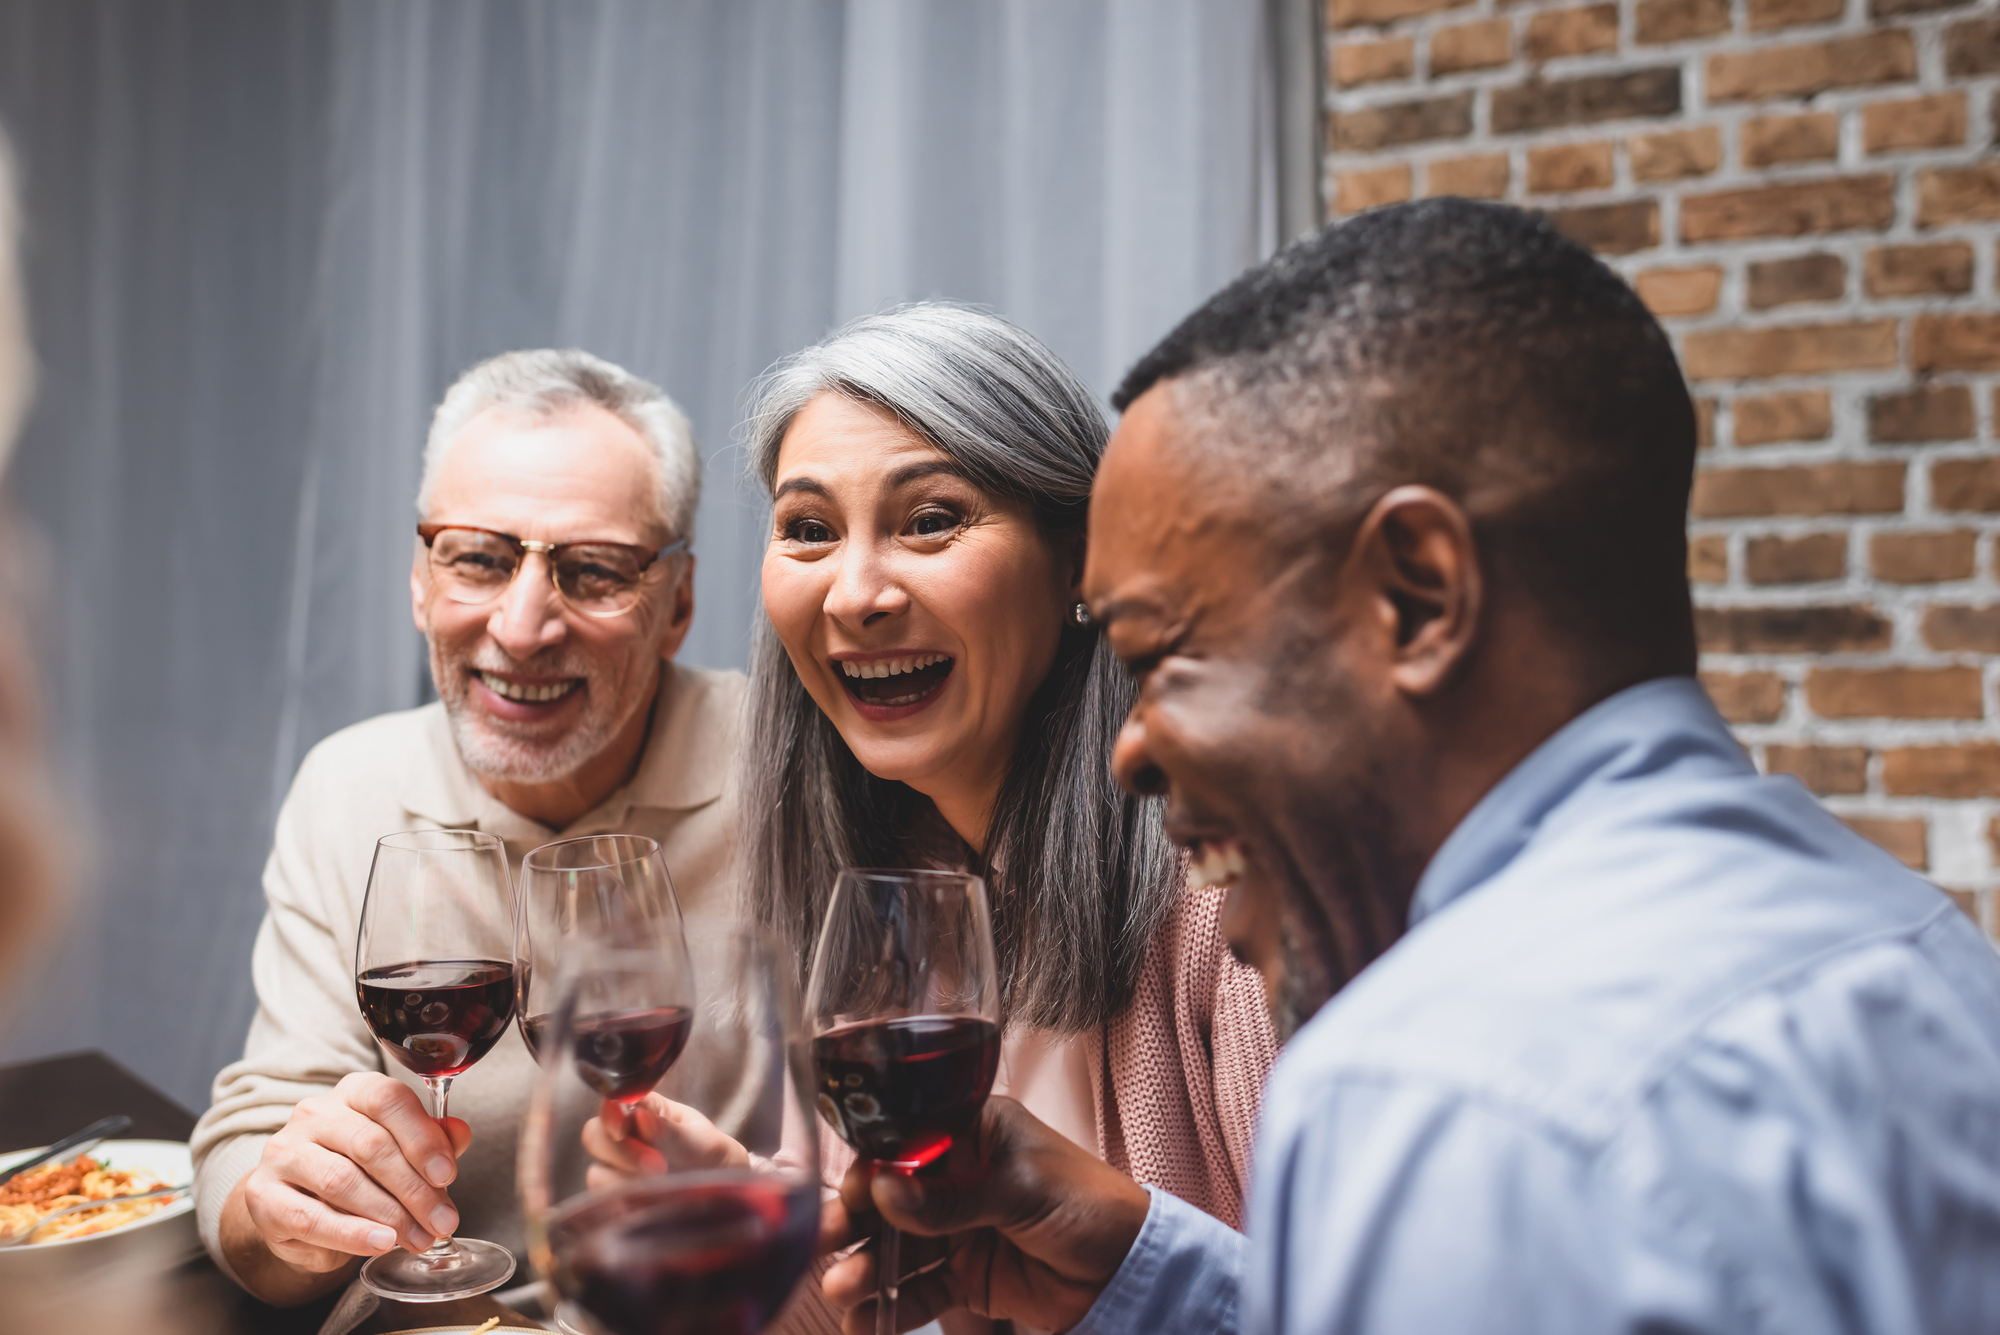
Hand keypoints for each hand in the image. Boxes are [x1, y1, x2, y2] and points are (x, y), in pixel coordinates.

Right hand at [222, 1072, 467, 1298]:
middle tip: (442, 1221)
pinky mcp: (263, 1195)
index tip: (447, 1175)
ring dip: (388, 1214)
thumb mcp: (401, 1150)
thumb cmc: (359, 1170)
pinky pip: (311, 1217)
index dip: (422, 1139)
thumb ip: (432, 1140)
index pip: (389, 1100)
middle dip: (414, 1189)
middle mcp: (314, 1114)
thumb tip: (459, 1133)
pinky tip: (380, 1242)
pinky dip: (351, 1233)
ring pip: (341, 1181)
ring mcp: (284, 1152)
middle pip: (371, 1145)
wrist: (300, 1204)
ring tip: (418, 1237)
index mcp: (354, 1091)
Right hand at [580, 1093, 749, 1190]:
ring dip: (626, 1182)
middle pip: (594, 1135)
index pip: (613, 1103)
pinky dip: (624, 1207)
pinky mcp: (615, 1203)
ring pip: (596, 1173)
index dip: (612, 1115)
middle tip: (658, 1165)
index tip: (624, 1128)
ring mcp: (616, 1172)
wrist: (727, 1199)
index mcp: (645, 1111)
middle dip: (622, 1151)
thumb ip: (673, 1132)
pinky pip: (603, 1205)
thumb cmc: (716, 1162)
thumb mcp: (705, 1144)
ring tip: (662, 1188)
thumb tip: (640, 1117)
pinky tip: (649, 1207)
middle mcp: (623, 1139)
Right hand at [820, 1097, 1150, 1334]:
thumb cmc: (1090, 1205)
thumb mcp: (1022, 1191)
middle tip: (821, 1247)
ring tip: (844, 1293)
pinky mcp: (967, 1275)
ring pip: (898, 1247)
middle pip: (890, 1198)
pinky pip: (921, 1289)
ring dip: (867, 1270)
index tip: (844, 1199)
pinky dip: (893, 1308)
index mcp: (972, 1131)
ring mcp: (959, 1227)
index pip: (905, 1144)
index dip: (869, 1171)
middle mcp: (957, 1175)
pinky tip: (866, 1324)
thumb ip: (953, 1197)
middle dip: (853, 1224)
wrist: (1133, 1270)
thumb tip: (885, 1191)